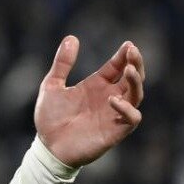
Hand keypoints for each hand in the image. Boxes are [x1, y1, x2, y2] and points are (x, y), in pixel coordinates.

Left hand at [34, 36, 144, 167]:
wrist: (47, 146)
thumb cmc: (50, 118)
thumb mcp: (52, 86)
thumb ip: (62, 64)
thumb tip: (71, 37)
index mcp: (97, 86)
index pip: (117, 67)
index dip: (124, 56)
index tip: (128, 45)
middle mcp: (109, 97)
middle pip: (132, 78)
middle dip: (136, 64)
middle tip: (133, 52)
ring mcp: (114, 114)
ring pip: (137, 95)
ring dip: (136, 82)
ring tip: (129, 70)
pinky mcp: (115, 131)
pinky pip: (131, 118)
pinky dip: (126, 108)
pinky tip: (113, 100)